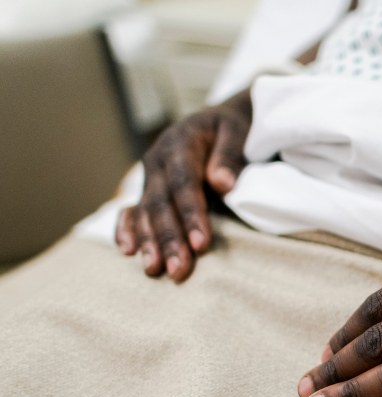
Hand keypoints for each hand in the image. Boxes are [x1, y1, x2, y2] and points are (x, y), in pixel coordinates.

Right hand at [116, 91, 252, 281]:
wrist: (216, 123)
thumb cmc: (231, 130)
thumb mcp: (237, 131)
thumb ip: (230, 155)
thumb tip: (222, 183)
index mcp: (180, 144)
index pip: (184, 184)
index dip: (191, 214)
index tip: (200, 243)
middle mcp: (157, 160)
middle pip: (161, 204)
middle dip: (168, 239)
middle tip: (178, 270)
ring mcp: (149, 177)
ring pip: (145, 212)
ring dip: (149, 243)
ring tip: (155, 270)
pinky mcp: (147, 189)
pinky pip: (131, 211)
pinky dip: (127, 230)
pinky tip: (127, 252)